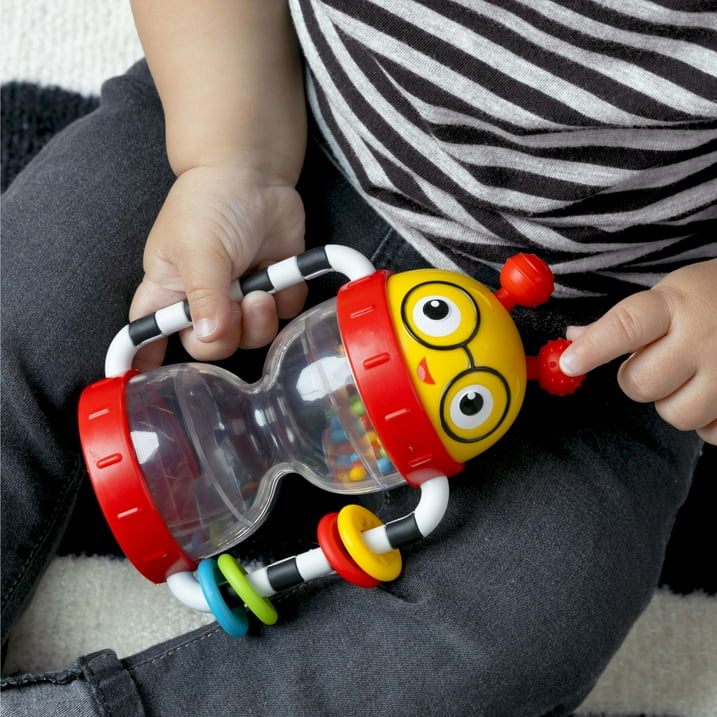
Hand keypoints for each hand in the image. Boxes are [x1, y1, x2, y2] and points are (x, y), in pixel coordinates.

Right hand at [130, 163, 305, 369]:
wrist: (254, 172)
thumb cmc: (210, 202)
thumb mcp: (199, 249)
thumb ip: (204, 296)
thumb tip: (209, 336)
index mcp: (169, 292)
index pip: (149, 337)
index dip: (147, 362)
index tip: (147, 384)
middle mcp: (204, 300)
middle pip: (211, 348)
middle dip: (228, 335)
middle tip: (237, 304)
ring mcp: (240, 296)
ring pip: (252, 337)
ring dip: (260, 319)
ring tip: (261, 287)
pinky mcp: (273, 287)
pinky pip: (283, 316)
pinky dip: (285, 299)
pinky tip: (278, 272)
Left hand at [559, 259, 716, 443]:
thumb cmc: (716, 298)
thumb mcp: (672, 294)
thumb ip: (623, 321)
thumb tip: (573, 338)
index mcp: (677, 305)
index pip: (627, 326)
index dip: (594, 348)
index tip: (568, 363)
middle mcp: (705, 338)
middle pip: (640, 384)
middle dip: (638, 378)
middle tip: (658, 361)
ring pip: (675, 414)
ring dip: (674, 401)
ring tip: (692, 376)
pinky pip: (711, 434)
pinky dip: (709, 421)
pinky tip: (716, 393)